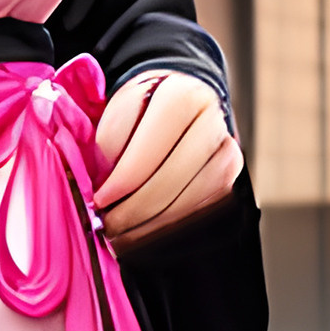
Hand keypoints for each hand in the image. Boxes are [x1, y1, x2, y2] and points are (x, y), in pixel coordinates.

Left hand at [91, 70, 242, 246]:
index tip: (100, 199)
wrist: (179, 108)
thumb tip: (103, 185)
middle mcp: (212, 123)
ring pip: (189, 201)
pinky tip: (143, 232)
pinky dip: (168, 227)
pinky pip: (199, 213)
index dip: (125, 179)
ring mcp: (227, 153)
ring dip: (151, 225)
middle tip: (108, 224)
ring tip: (121, 233)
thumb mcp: (118, 112)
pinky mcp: (230, 180)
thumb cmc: (143, 110)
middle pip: (173, 178)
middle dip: (136, 209)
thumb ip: (109, 143)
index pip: (153, 146)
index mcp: (183, 97)